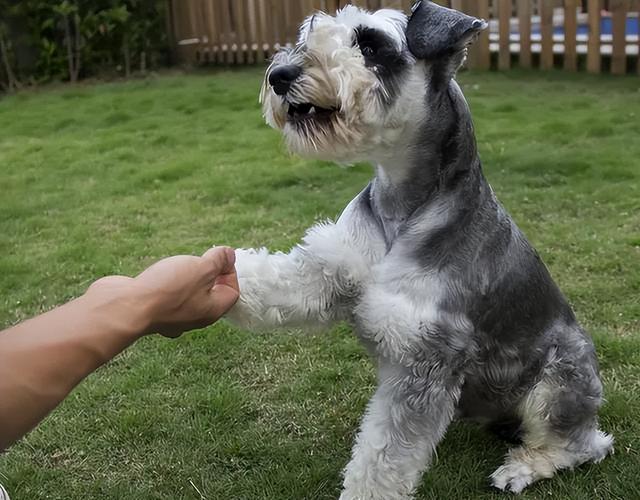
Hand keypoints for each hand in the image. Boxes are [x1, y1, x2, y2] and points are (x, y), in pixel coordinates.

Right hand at [87, 247, 238, 337]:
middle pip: (210, 294)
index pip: (232, 292)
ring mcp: (171, 317)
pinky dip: (166, 283)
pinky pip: (166, 296)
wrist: (125, 307)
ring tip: (179, 265)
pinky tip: (159, 275)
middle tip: (199, 259)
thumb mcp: (202, 268)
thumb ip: (218, 260)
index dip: (229, 271)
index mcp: (211, 311)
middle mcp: (194, 318)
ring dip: (186, 278)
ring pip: (187, 295)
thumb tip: (230, 255)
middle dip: (208, 274)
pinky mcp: (152, 311)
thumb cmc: (168, 289)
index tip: (217, 257)